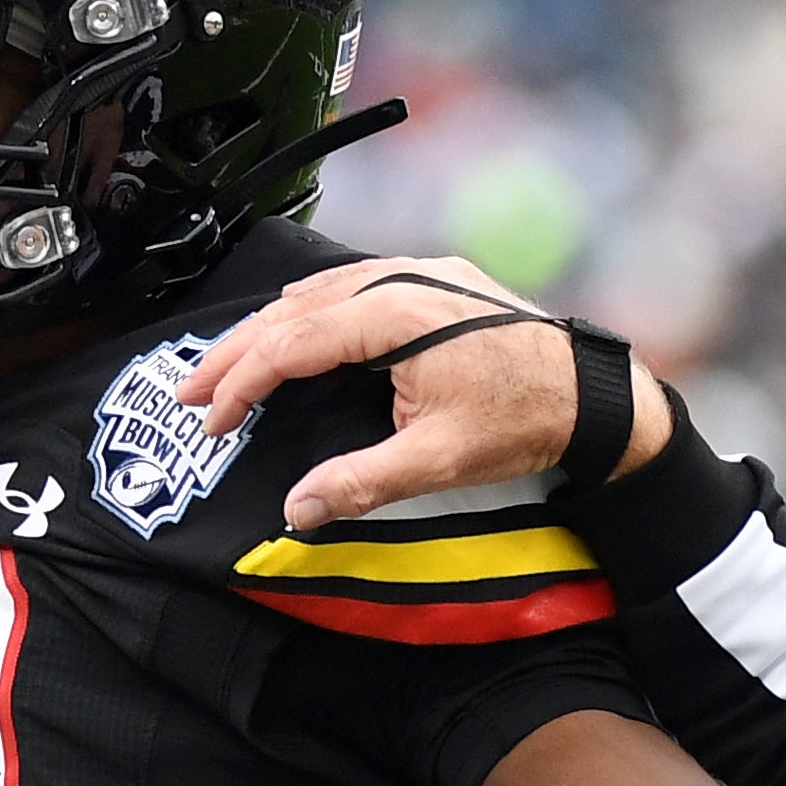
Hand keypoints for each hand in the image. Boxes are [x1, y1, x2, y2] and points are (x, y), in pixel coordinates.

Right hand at [172, 255, 669, 529]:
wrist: (595, 394)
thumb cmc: (526, 420)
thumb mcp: (439, 460)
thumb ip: (361, 482)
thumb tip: (298, 510)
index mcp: (398, 316)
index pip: (295, 342)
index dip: (244, 381)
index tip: (213, 419)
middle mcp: (405, 280)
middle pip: (296, 309)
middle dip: (238, 352)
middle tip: (191, 390)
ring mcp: (422, 274)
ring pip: (322, 293)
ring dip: (270, 329)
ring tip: (227, 364)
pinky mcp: (437, 280)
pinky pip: (354, 285)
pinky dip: (311, 311)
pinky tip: (293, 327)